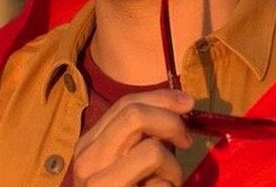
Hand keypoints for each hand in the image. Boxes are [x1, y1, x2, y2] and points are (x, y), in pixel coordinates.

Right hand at [71, 89, 194, 186]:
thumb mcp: (133, 164)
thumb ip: (144, 137)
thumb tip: (179, 106)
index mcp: (90, 146)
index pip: (125, 104)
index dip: (161, 97)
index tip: (188, 103)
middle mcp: (87, 160)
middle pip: (133, 114)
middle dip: (170, 121)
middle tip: (188, 140)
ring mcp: (98, 183)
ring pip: (151, 148)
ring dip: (172, 167)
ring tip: (168, 186)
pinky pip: (157, 182)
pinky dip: (169, 186)